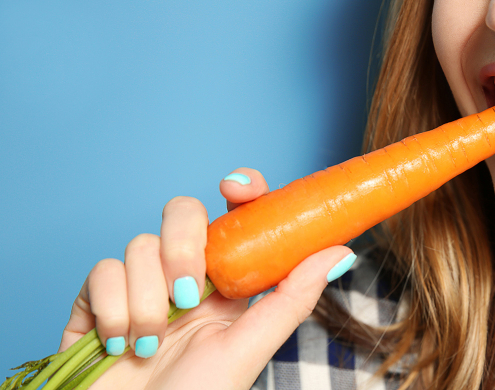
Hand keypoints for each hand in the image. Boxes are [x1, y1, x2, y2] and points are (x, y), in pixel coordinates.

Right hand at [59, 168, 354, 388]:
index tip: (236, 186)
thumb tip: (341, 252)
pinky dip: (113, 309)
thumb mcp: (249, 348)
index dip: (240, 189)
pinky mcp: (97, 300)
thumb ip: (292, 298)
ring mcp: (139, 285)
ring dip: (146, 301)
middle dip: (182, 247)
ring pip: (139, 244)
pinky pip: (101, 272)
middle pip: (182, 213)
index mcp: (227, 283)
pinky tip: (120, 344)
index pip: (235, 216)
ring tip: (152, 343)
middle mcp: (184, 276)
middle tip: (187, 296)